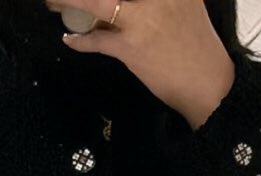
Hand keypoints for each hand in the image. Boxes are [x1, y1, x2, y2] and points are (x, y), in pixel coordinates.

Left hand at [49, 0, 235, 127]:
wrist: (208, 83)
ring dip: (67, 1)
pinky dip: (79, 40)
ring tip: (52, 2)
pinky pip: (96, 41)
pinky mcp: (131, 46)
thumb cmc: (194, 43)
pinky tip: (70, 39)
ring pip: (95, 3)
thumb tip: (118, 3)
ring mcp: (143, 18)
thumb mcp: (184, 3)